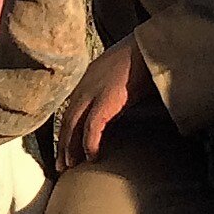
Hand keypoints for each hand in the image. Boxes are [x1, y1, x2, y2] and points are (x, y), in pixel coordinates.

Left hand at [57, 34, 153, 164]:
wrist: (152, 46)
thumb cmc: (142, 58)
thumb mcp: (119, 75)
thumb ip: (111, 90)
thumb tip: (113, 109)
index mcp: (87, 79)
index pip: (70, 109)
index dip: (66, 131)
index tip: (64, 148)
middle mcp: (85, 85)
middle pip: (67, 120)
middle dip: (63, 144)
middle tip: (61, 166)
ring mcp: (93, 91)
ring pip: (74, 125)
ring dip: (71, 148)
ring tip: (70, 167)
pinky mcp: (107, 99)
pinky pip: (92, 127)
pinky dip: (90, 143)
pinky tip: (93, 157)